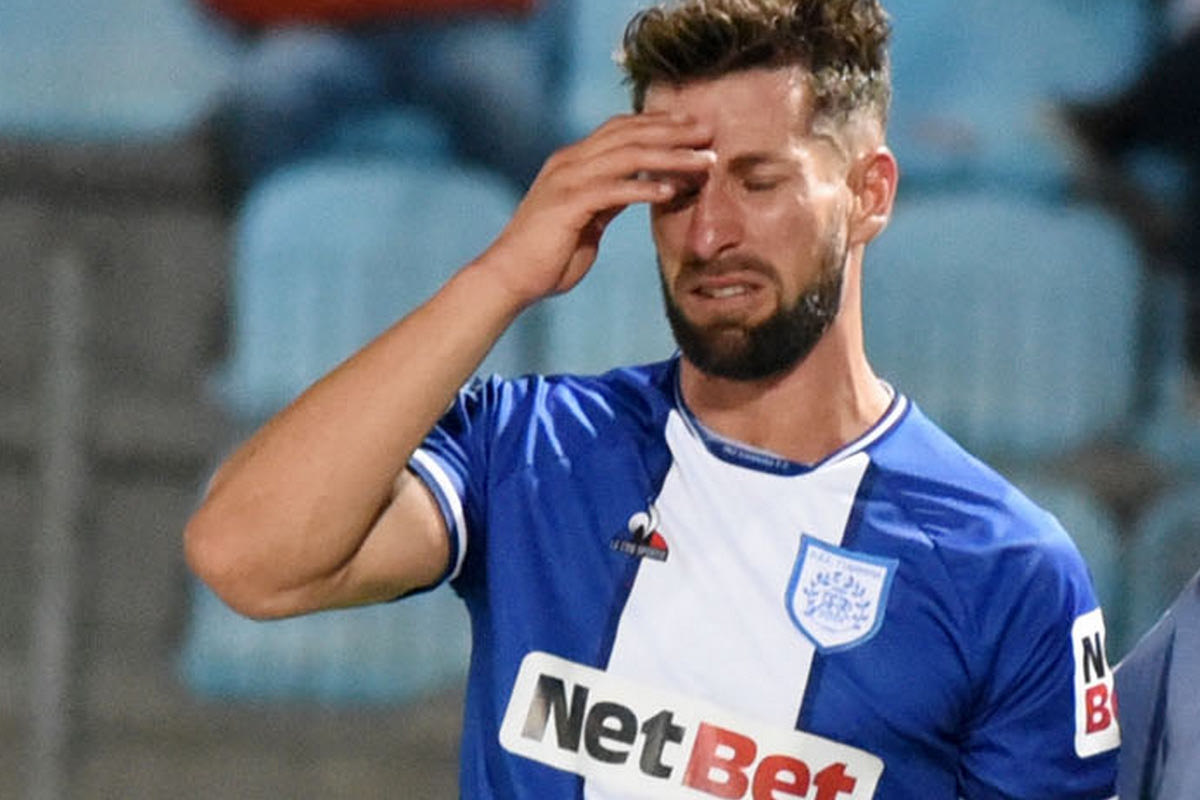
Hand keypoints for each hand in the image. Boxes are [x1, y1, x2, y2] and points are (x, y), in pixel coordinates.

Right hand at [476, 112, 714, 307]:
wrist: (510, 277)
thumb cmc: (547, 257)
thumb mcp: (587, 220)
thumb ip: (608, 200)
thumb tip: (636, 188)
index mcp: (572, 161)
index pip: (621, 129)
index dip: (659, 124)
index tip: (693, 127)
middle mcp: (569, 162)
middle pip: (629, 133)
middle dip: (673, 130)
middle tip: (709, 131)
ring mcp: (567, 180)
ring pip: (627, 155)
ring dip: (669, 156)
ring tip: (703, 161)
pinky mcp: (568, 204)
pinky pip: (614, 189)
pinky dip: (644, 187)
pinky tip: (671, 191)